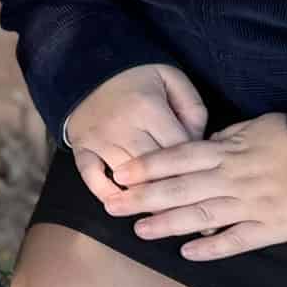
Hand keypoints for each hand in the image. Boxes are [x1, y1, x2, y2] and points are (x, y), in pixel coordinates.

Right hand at [62, 64, 208, 206]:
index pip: (178, 151)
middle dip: (172, 194)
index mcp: (149, 109)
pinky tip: (121, 206)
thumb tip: (199, 143)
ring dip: (144, 200)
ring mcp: (99, 140)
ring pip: (126, 180)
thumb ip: (193, 109)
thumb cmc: (138, 78)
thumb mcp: (172, 79)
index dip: (194, 171)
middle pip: (153, 172)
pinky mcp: (81, 148)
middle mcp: (123, 127)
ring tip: (162, 219)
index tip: (206, 188)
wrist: (89, 67)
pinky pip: (91, 178)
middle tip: (191, 215)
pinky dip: (106, 194)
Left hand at [103, 113, 286, 260]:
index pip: (177, 158)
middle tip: (112, 206)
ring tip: (139, 231)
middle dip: (143, 198)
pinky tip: (188, 254)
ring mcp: (250, 206)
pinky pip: (236, 240)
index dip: (146, 167)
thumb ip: (224, 139)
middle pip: (179, 189)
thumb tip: (199, 144)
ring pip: (200, 217)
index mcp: (228, 152)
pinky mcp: (269, 229)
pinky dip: (212, 248)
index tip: (120, 173)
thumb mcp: (254, 127)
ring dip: (167, 225)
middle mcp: (232, 179)